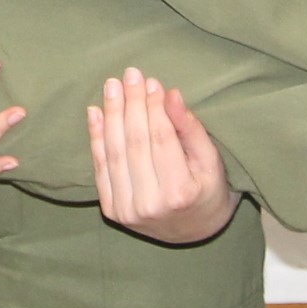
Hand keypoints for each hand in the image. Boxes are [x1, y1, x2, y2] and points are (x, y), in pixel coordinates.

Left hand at [89, 69, 239, 243]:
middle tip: (129, 75)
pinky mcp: (111, 210)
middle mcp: (150, 205)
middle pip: (135, 143)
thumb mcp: (210, 160)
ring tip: (112, 86)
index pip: (161, 140)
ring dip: (111, 115)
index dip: (154, 108)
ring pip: (115, 153)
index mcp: (180, 193)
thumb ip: (191, 128)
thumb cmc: (207, 189)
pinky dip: (95, 138)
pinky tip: (95, 111)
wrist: (193, 232)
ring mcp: (127, 210)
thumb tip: (171, 94)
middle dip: (131, 104)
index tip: (151, 82)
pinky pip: (100, 168)